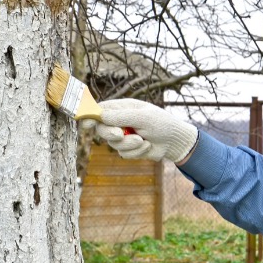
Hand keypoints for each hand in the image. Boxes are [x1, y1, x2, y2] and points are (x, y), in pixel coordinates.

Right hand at [82, 98, 198, 163]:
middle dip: (110, 133)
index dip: (91, 116)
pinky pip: (124, 154)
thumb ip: (121, 116)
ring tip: (144, 140)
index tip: (87, 124)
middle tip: (120, 134)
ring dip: (129, 144)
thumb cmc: (162, 123)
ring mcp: (123, 136)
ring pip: (113, 144)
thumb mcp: (142, 117)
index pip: (100, 110)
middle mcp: (119, 121)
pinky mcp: (128, 150)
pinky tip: (147, 146)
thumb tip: (100, 115)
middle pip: (102, 129)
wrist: (176, 142)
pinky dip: (136, 152)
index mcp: (122, 108)